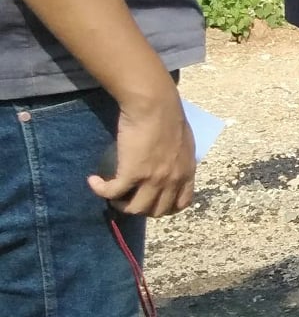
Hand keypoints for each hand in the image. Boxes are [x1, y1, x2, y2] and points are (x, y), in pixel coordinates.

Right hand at [89, 84, 194, 217]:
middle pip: (156, 210)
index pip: (181, 203)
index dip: (165, 208)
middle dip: (141, 208)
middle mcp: (172, 180)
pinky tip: (94, 181)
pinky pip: (112, 192)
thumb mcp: (183, 142)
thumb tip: (168, 164)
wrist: (154, 106)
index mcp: (187, 172)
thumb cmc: (168, 116)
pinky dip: (100, 190)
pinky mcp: (132, 173)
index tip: (153, 202)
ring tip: (112, 194)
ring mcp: (153, 179)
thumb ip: (178, 158)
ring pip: (134, 208)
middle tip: (128, 198)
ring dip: (120, 204)